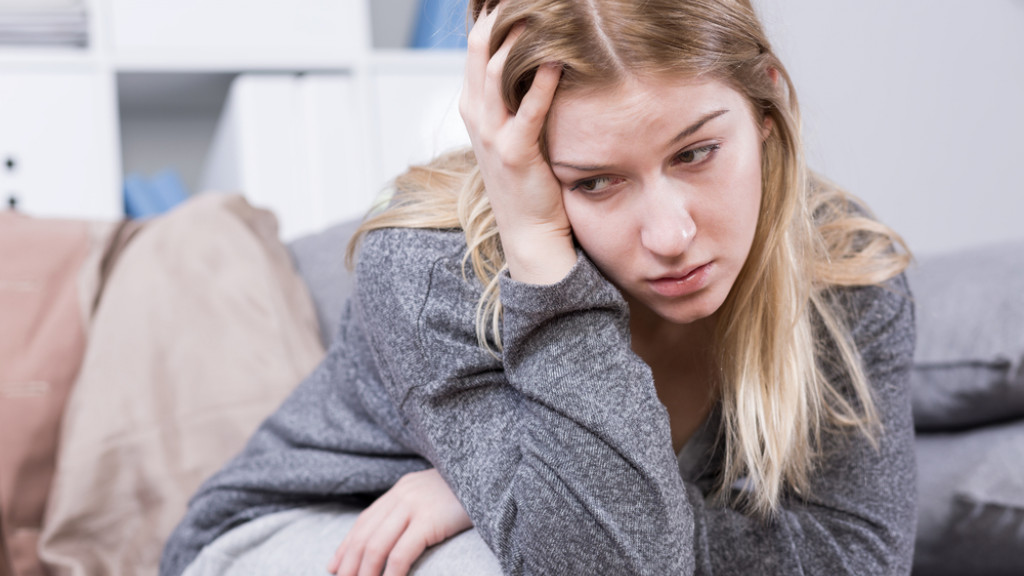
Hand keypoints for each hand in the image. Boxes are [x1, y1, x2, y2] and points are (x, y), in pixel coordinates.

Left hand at [327, 468, 472, 575]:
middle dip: (350, 565)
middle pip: (365, 536)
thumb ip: (411, 511)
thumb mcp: (435, 497)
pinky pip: (401, 553)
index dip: (346, 547)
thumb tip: (388, 538)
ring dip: (365, 573)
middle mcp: (402, 495)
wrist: (495, 474)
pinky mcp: (429, 520)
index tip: (335, 568)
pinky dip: (390, 574)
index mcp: (401, 489)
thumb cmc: (470, 494)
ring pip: (376, 546)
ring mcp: (415, 506)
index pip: (364, 521)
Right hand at [459, 6, 576, 284]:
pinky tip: (559, 60)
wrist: (529, 231)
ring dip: (518, 37)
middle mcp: (475, 112)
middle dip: (501, 14)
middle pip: (480, 46)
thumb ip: (518, 95)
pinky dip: (543, 82)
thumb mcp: (514, 128)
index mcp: (474, 104)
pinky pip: (527, 109)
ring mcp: (490, 132)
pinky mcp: (513, 152)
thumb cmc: (529, 178)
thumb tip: (542, 57)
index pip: (477, 44)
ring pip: (495, 70)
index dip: (493, 14)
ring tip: (541, 9)